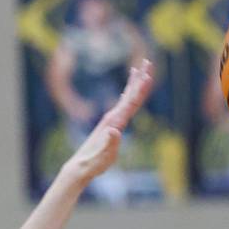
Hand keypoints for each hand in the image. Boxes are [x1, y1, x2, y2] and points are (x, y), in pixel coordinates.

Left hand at [64, 61, 154, 184]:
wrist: (80, 166)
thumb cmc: (93, 163)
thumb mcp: (103, 156)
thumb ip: (109, 144)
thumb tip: (114, 131)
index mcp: (114, 123)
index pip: (131, 102)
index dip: (140, 89)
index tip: (148, 76)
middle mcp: (112, 118)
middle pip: (130, 94)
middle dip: (140, 79)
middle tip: (148, 62)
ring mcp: (110, 121)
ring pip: (125, 98)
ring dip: (133, 83)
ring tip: (138, 68)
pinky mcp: (108, 126)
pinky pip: (120, 107)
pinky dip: (125, 96)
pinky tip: (125, 92)